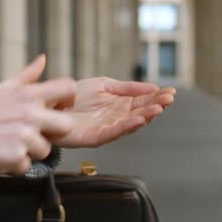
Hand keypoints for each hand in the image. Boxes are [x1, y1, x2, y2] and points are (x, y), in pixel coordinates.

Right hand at [0, 55, 75, 174]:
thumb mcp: (1, 88)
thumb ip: (26, 76)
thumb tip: (43, 60)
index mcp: (27, 94)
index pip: (68, 89)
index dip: (69, 100)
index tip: (59, 109)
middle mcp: (29, 112)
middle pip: (67, 126)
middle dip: (52, 133)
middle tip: (32, 134)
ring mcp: (24, 135)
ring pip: (45, 150)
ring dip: (28, 152)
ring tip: (7, 144)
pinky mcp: (15, 156)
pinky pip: (27, 166)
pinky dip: (13, 165)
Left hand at [53, 77, 175, 147]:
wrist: (50, 105)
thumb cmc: (74, 96)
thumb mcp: (103, 85)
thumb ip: (126, 87)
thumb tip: (152, 86)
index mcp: (119, 104)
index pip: (142, 101)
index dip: (156, 97)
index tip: (170, 91)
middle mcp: (116, 118)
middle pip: (140, 112)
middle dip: (155, 106)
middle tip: (168, 99)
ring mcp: (106, 128)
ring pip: (130, 123)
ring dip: (145, 116)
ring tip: (157, 109)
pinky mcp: (95, 137)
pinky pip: (113, 133)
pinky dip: (127, 126)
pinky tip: (138, 119)